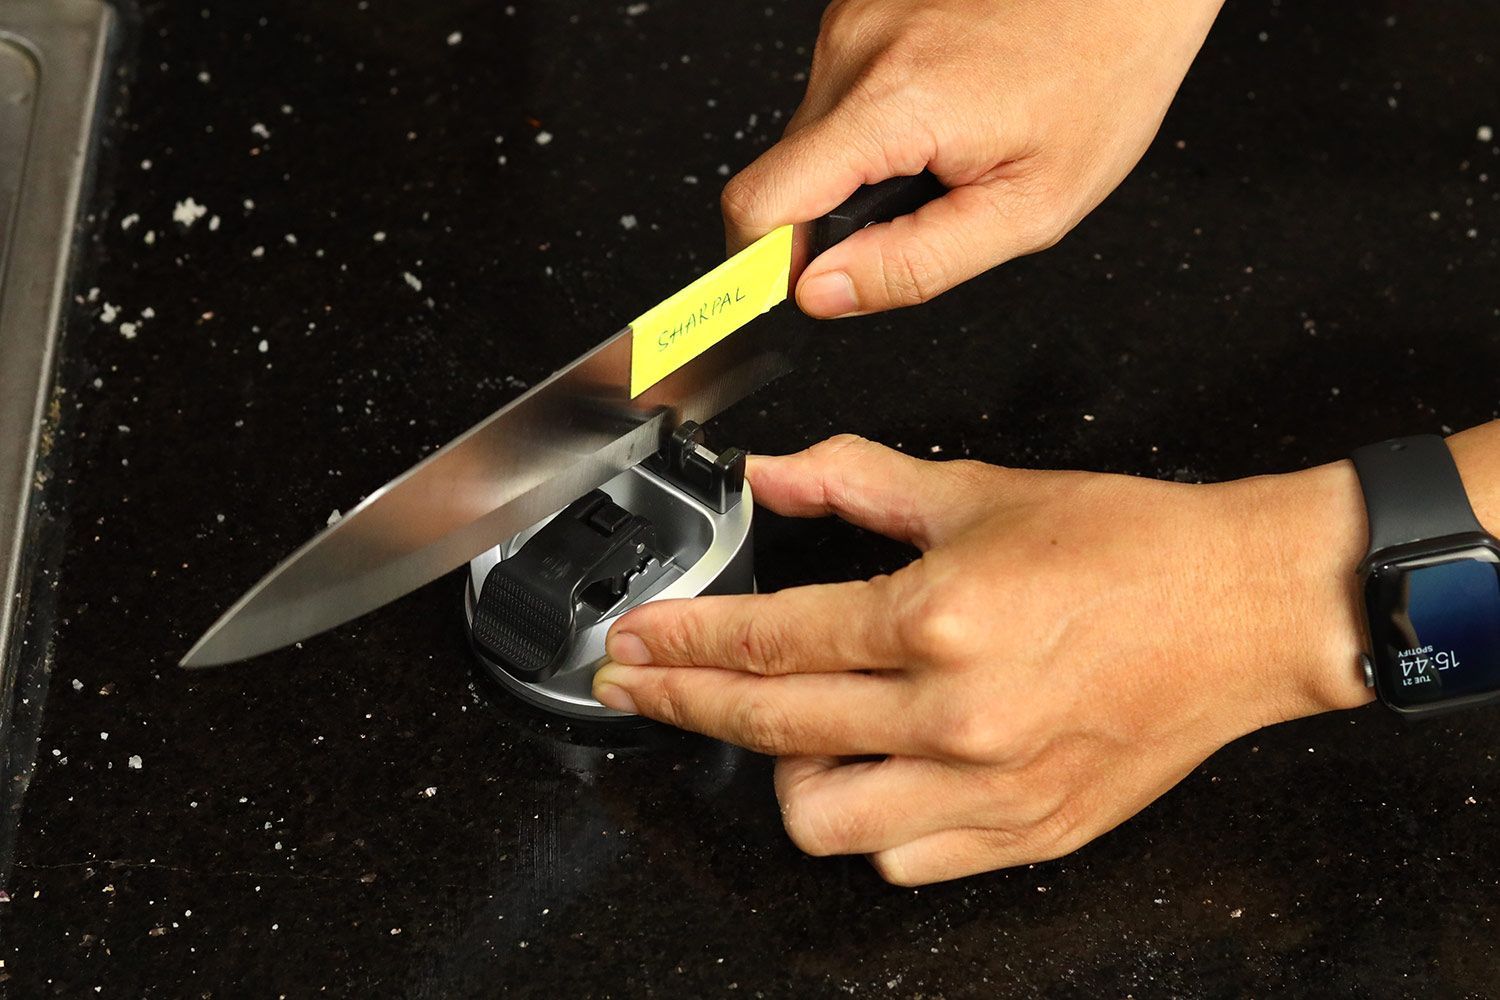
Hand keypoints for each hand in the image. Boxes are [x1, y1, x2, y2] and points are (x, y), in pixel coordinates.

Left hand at [593, 436, 1374, 883]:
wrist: (1247, 610)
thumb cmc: (1132, 549)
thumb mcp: (981, 493)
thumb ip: (859, 484)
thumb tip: (773, 474)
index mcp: (937, 619)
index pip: (769, 638)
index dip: (684, 639)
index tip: (637, 639)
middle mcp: (954, 714)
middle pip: (768, 725)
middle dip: (681, 701)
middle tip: (640, 681)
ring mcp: (989, 787)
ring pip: (821, 818)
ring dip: (779, 771)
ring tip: (785, 727)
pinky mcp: (1024, 832)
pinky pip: (902, 858)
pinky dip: (868, 820)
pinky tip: (872, 772)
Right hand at [723, 0, 1224, 316]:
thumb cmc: (1099, 80)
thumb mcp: (1026, 211)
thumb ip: (914, 265)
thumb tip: (823, 294)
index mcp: (890, 105)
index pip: (760, 205)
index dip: (761, 265)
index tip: (789, 291)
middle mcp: (855, 49)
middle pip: (783, 175)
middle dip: (834, 215)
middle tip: (920, 209)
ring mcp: (852, 19)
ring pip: (811, 137)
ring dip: (860, 165)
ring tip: (947, 148)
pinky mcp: (860, 7)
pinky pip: (838, 94)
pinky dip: (875, 121)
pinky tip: (944, 109)